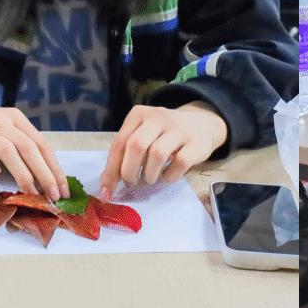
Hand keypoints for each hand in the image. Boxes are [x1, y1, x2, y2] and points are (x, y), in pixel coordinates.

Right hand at [0, 95, 66, 198]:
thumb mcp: (4, 131)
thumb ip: (21, 149)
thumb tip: (44, 179)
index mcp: (16, 120)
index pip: (41, 144)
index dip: (54, 167)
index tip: (62, 189)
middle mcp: (2, 122)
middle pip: (28, 147)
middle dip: (44, 173)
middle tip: (52, 196)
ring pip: (7, 150)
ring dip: (22, 172)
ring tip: (31, 192)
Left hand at [98, 102, 228, 198]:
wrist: (201, 124)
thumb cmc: (164, 135)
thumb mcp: (142, 136)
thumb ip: (125, 155)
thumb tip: (107, 186)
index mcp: (139, 114)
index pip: (119, 144)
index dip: (110, 171)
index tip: (106, 193)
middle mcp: (158, 117)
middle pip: (136, 146)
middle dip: (129, 172)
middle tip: (132, 183)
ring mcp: (179, 129)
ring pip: (157, 154)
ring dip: (149, 175)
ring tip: (150, 178)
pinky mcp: (196, 143)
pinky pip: (179, 163)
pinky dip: (169, 176)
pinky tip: (167, 175)